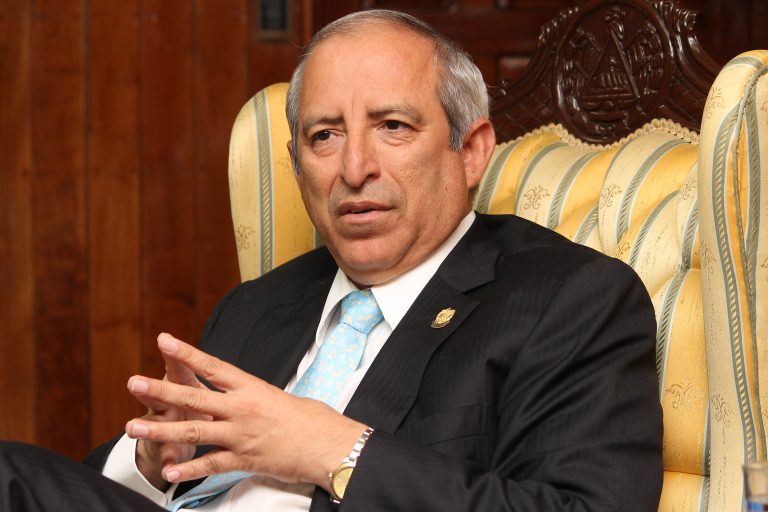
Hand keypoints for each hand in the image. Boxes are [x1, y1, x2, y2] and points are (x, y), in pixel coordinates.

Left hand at [125, 333, 367, 489]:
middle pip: (193, 397)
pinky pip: (210, 465)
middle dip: (160, 390)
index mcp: (251, 388)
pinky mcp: (244, 460)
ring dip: (161, 430)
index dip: (186, 354)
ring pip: (193, 431)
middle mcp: (242, 409)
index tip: (164, 341)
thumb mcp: (280, 398)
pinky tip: (169, 473)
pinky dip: (188, 470)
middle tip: (134, 383)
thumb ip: (254, 397)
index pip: (212, 367)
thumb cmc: (312, 419)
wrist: (328, 444)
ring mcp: (240, 435)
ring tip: (134, 427)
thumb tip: (241, 397)